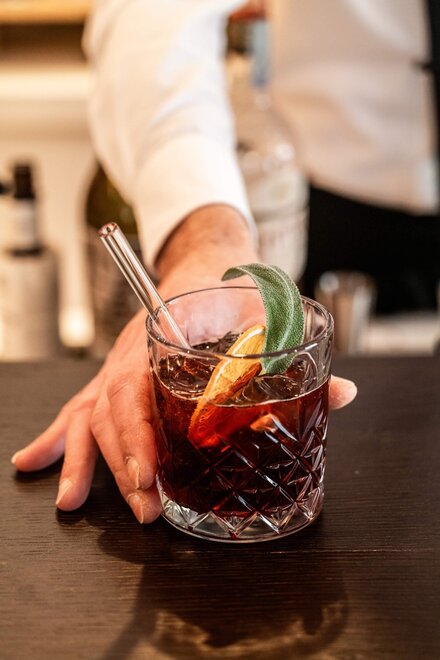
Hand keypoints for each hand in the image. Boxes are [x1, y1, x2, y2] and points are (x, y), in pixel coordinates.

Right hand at [11, 206, 356, 522]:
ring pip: (89, 412)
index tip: (149, 472)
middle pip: (110, 409)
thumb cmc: (231, 283)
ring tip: (74, 503)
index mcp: (163, 332)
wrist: (205, 256)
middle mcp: (133, 350)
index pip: (135, 386)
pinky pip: (82, 406)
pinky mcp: (120, 375)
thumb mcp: (267, 310)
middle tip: (146, 506)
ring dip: (85, 460)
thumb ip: (298, 353)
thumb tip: (343, 394)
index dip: (137, 432)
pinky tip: (37, 462)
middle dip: (121, 463)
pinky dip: (58, 436)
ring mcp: (122, 363)